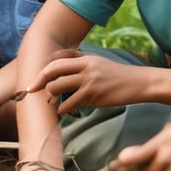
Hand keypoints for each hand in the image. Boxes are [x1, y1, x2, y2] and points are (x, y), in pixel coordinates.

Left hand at [27, 50, 143, 115]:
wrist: (139, 82)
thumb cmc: (119, 75)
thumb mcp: (100, 62)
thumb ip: (81, 61)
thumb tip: (60, 63)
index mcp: (86, 58)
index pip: (57, 60)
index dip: (42, 70)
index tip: (34, 80)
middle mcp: (86, 66)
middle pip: (52, 71)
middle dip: (39, 82)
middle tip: (31, 91)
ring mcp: (89, 80)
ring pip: (57, 86)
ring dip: (51, 97)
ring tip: (54, 103)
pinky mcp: (93, 94)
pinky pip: (69, 103)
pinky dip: (62, 109)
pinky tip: (63, 112)